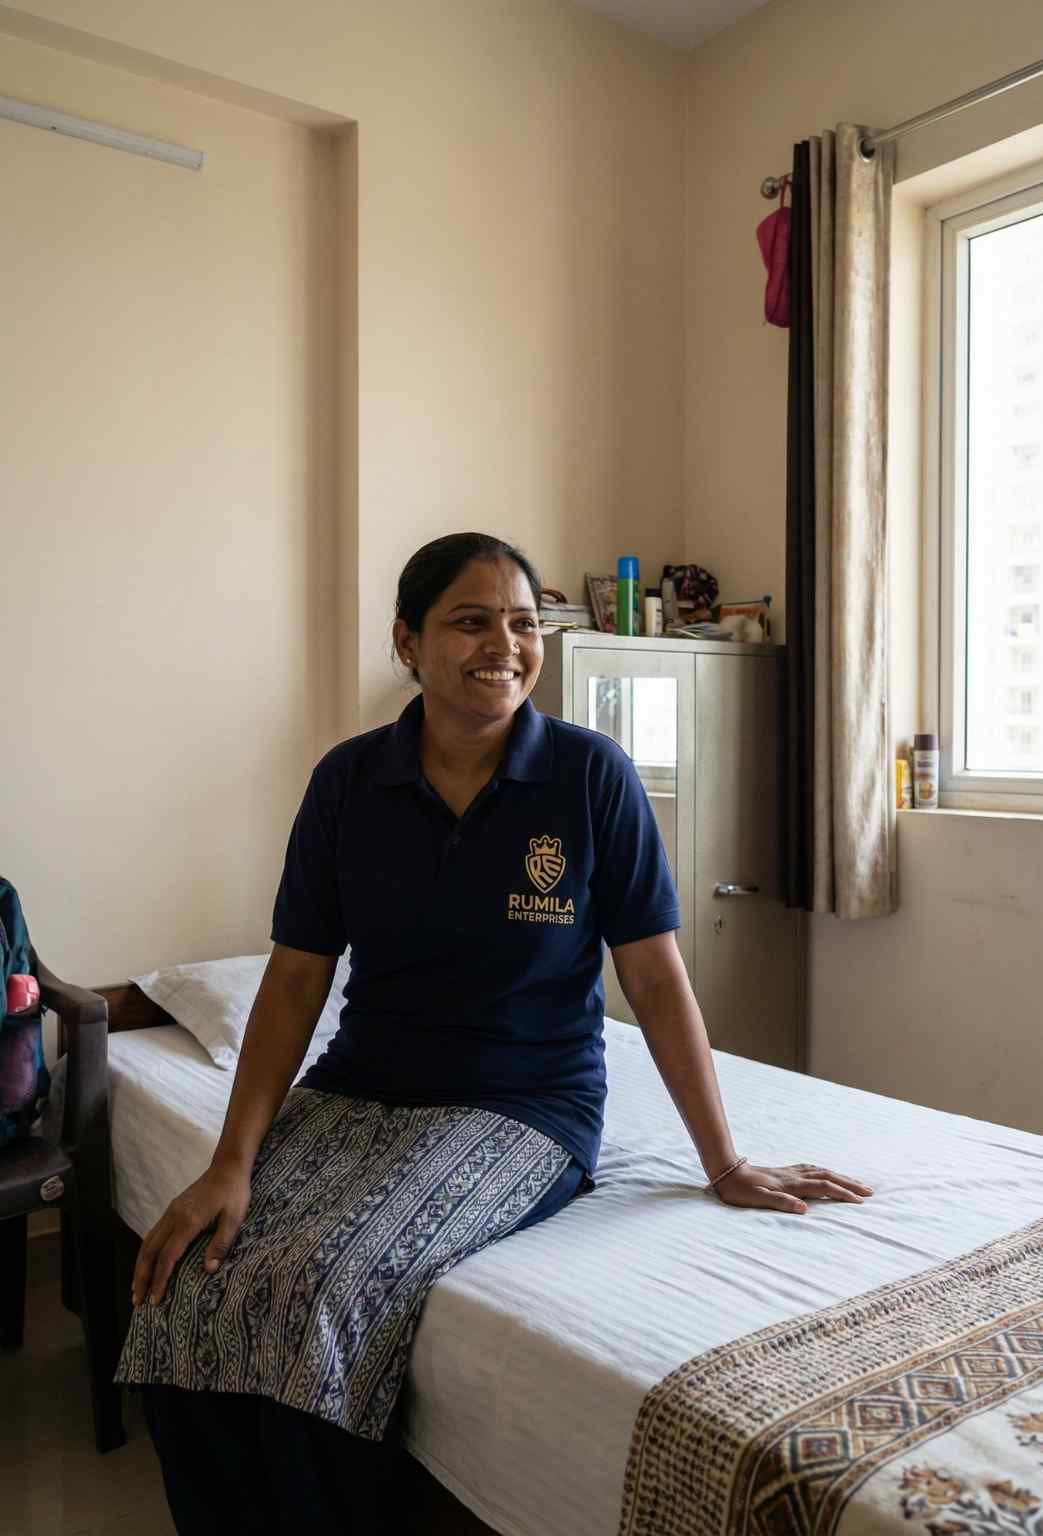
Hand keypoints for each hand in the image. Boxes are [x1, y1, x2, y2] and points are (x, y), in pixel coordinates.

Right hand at [131, 1162, 251, 1306]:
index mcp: (188, 1221)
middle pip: (149, 1251)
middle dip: (142, 1278)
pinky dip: (146, 1253)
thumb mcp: (235, 1219)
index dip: (160, 1280)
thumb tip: (209, 1271)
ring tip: (137, 1288)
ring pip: (147, 1242)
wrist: (228, 1167)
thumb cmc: (234, 1193)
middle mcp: (174, 1216)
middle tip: (137, 1301)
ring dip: (140, 1266)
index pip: (168, 1257)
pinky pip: (153, 1234)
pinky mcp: (172, 1209)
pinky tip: (147, 1264)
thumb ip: (221, 1244)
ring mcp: (171, 1212)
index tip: (156, 1300)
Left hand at [712, 1161, 872, 1213]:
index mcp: (790, 1185)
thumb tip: (804, 1209)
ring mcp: (790, 1172)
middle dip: (849, 1184)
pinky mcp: (785, 1171)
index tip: (860, 1202)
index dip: (842, 1194)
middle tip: (870, 1192)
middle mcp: (794, 1176)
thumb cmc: (740, 1190)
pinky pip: (812, 1169)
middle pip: (828, 1176)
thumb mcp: (757, 1200)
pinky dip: (825, 1171)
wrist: (726, 1172)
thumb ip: (780, 1203)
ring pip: (822, 1171)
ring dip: (841, 1176)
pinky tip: (827, 1173)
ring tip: (856, 1183)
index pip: (823, 1188)